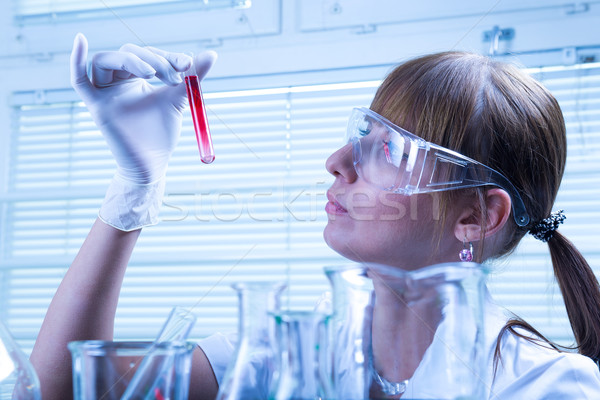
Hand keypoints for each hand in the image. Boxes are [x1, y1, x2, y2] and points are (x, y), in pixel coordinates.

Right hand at [70, 33, 216, 183]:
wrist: (153, 163)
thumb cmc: (161, 133)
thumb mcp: (179, 99)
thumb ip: (192, 77)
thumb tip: (211, 54)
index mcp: (135, 78)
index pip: (147, 55)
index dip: (167, 55)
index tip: (188, 65)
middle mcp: (117, 82)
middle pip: (127, 53)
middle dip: (154, 60)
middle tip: (174, 78)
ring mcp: (105, 94)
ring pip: (106, 60)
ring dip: (131, 60)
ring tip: (153, 75)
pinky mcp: (97, 107)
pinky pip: (79, 81)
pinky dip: (76, 59)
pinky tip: (81, 40)